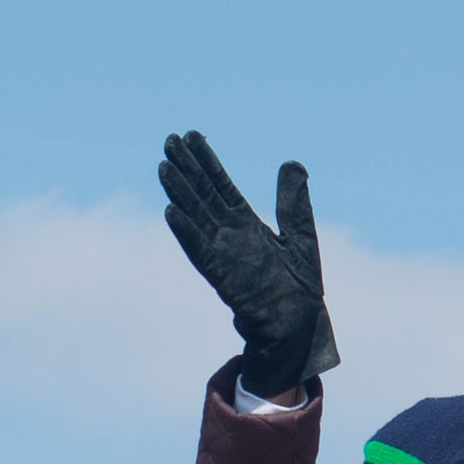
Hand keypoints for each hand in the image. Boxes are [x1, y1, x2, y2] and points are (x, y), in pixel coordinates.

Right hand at [158, 132, 331, 403]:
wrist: (297, 326)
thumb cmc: (298, 287)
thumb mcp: (300, 235)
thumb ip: (293, 202)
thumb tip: (292, 163)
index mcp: (246, 224)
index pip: (220, 185)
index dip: (206, 161)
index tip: (190, 136)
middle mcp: (230, 235)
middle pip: (203, 194)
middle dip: (187, 168)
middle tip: (168, 140)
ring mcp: (223, 253)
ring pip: (196, 217)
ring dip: (180, 193)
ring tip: (164, 167)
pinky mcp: (222, 275)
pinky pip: (200, 250)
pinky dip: (186, 231)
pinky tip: (171, 211)